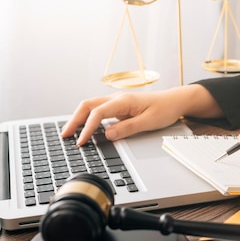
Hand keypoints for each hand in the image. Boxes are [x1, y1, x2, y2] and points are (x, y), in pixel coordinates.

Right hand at [61, 85, 222, 144]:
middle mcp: (117, 98)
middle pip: (88, 106)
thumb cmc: (165, 109)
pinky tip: (85, 128)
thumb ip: (128, 128)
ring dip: (79, 118)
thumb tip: (108, 135)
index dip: (87, 128)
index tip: (81, 142)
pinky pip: (98, 110)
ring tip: (70, 132)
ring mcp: (117, 101)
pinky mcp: (119, 106)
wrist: (175, 101)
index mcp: (123, 101)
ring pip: (91, 106)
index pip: (98, 113)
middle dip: (74, 120)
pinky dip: (88, 118)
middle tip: (65, 135)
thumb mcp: (149, 122)